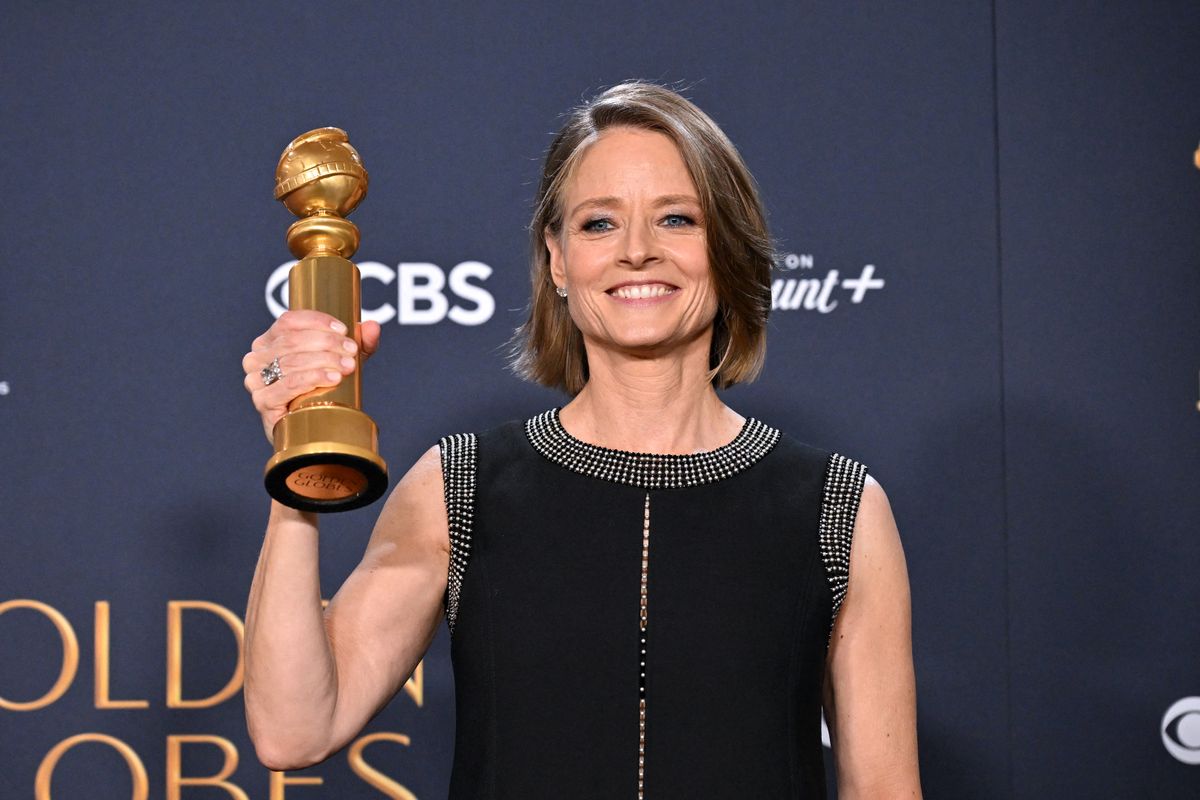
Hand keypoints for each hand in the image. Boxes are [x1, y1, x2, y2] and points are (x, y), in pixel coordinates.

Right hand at [242, 311, 381, 442]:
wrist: (307, 430)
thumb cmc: (320, 390)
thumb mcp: (341, 362)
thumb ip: (359, 343)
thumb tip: (373, 327)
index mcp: (269, 341)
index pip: (289, 321)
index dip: (317, 321)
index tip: (344, 330)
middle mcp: (257, 357)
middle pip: (292, 340)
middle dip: (327, 343)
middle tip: (351, 351)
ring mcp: (257, 380)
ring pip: (292, 361)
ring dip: (324, 360)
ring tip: (347, 366)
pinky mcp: (263, 401)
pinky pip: (289, 384)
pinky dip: (313, 378)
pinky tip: (333, 379)